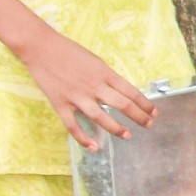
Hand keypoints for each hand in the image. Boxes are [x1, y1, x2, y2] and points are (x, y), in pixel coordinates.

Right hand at [15, 29, 155, 150]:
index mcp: (104, 73)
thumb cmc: (69, 51)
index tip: (154, 112)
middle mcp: (93, 86)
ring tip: (127, 135)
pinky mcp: (60, 103)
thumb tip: (121, 92)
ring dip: (116, 128)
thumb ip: (107, 77)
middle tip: (149, 125)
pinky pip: (73, 125)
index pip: (131, 91)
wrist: (41, 47)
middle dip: (138, 117)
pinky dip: (83, 138)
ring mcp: (76, 96)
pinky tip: (94, 147)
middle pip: (122, 105)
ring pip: (100, 117)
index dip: (145, 103)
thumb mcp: (95, 60)